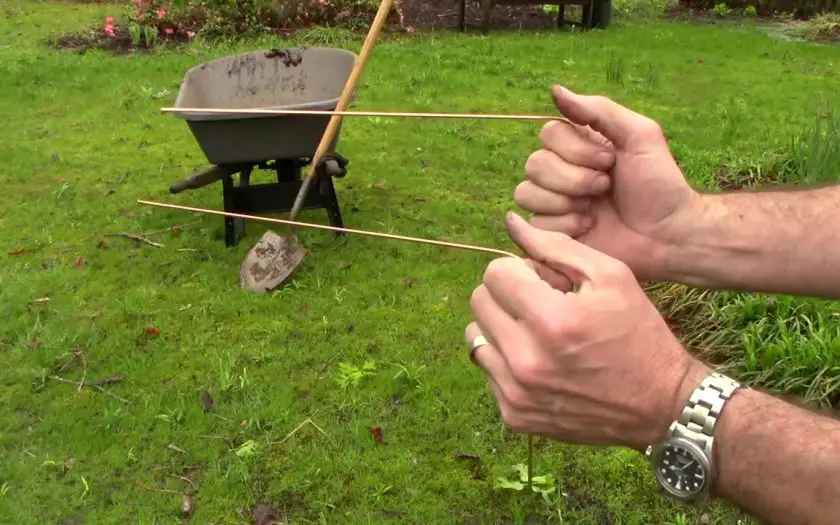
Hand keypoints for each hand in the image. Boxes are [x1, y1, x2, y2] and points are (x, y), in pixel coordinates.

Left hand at [465, 212, 708, 449]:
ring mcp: (516, 392)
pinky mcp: (514, 415)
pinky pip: (488, 370)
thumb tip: (512, 224)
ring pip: (475, 337)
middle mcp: (527, 360)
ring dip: (500, 327)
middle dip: (505, 294)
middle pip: (479, 302)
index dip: (518, 269)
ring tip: (535, 332)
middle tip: (539, 303)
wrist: (660, 404)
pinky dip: (506, 360)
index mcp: (552, 320)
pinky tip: (540, 361)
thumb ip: (556, 246)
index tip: (540, 279)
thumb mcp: (611, 277)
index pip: (494, 273)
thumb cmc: (638, 332)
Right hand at [514, 86, 700, 280]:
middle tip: (605, 186)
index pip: (548, 134)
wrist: (668, 235)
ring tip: (594, 210)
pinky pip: (536, 222)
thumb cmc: (658, 185)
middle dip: (573, 178)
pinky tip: (588, 228)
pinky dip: (565, 225)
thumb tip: (555, 90)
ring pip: (527, 193)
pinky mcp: (552, 234)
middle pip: (534, 164)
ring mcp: (554, 203)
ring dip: (565, 201)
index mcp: (579, 146)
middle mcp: (561, 172)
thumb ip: (598, 110)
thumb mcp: (639, 136)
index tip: (609, 161)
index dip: (575, 149)